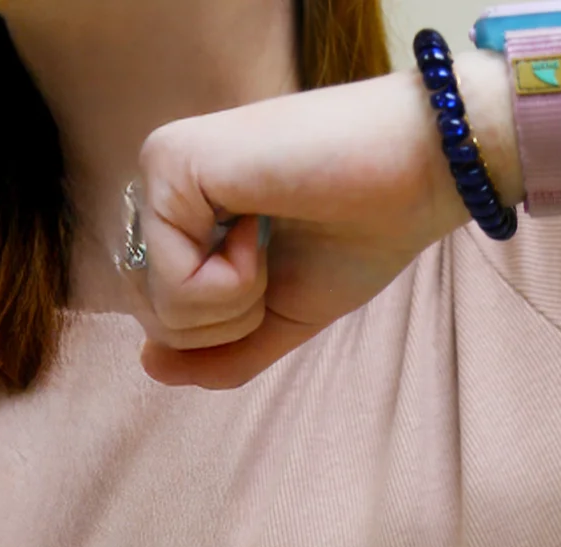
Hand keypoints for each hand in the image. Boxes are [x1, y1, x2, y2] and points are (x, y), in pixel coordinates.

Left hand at [126, 46, 532, 390]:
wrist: (412, 177)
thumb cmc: (360, 237)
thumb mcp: (284, 316)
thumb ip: (223, 351)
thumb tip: (149, 368)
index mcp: (185, 219)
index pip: (166, 319)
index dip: (228, 330)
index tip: (273, 273)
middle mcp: (160, 189)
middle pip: (156, 321)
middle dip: (229, 325)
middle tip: (272, 264)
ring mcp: (160, 172)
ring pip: (159, 309)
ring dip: (234, 304)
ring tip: (267, 243)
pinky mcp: (170, 165)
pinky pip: (173, 281)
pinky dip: (231, 283)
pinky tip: (259, 230)